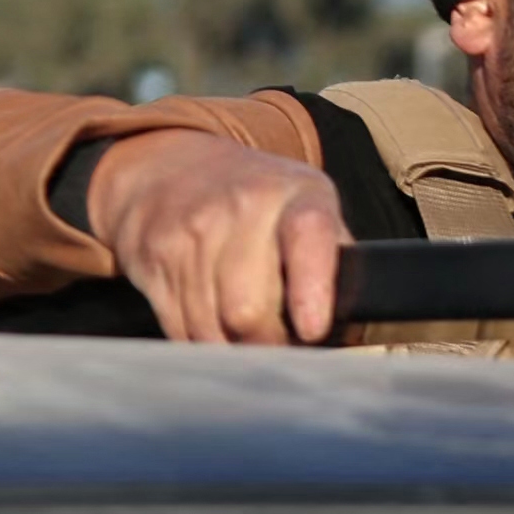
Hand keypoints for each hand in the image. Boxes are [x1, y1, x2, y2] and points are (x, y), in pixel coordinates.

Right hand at [84, 126, 349, 346]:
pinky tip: (212, 330)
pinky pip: (179, 328)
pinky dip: (200, 343)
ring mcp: (191, 230)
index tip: (313, 329)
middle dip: (268, 344)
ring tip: (246, 339)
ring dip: (232, 349)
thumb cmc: (257, 201)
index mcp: (295, 194)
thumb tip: (358, 322)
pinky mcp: (155, 255)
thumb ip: (334, 256)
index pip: (307, 235)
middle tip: (279, 346)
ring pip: (211, 328)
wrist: (167, 164)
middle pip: (248, 307)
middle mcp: (240, 206)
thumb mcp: (307, 205)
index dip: (311, 287)